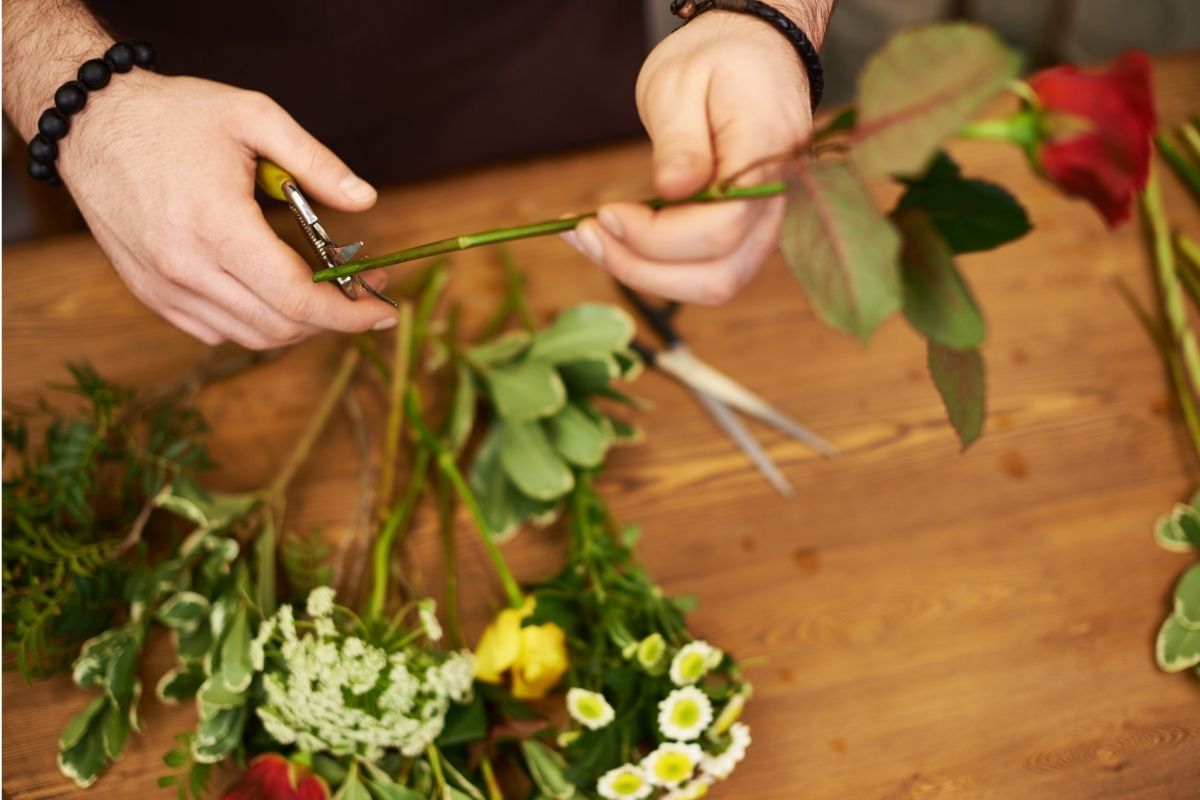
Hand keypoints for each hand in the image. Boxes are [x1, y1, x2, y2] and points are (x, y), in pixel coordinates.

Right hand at [57, 72, 395, 347]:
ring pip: (252, 336)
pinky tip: (273, 291)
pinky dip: (257, 323)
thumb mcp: (254, 116)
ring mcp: (164, 287)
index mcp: (217, 226)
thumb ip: (316, 162)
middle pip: (281, 325)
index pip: (297, 299)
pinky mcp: (151, 294)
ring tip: (325, 291)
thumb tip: (367, 201)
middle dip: (334, 318)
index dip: (349, 313)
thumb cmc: (174, 115)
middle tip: (363, 290)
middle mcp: (186, 268)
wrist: (90, 124)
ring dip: (298, 324)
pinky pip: (218, 331)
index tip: (384, 309)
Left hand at [564, 12, 813, 304]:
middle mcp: (781, 200)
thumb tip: (673, 190)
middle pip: (719, 273)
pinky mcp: (748, 236)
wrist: (754, 56)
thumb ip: (680, 140)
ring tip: (590, 240)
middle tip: (585, 233)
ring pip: (715, 285)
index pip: (722, 225)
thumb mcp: (680, 82)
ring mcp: (769, 225)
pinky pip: (707, 271)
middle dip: (642, 266)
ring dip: (646, 276)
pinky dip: (657, 268)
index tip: (607, 213)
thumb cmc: (716, 62)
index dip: (658, 235)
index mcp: (768, 151)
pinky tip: (614, 242)